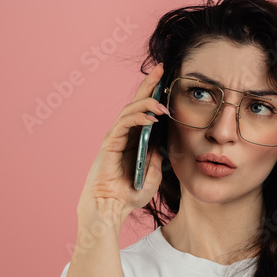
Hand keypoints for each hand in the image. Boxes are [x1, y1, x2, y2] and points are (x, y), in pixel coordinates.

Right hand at [77, 63, 169, 217]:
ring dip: (148, 104)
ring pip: (130, 110)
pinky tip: (151, 118)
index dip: (155, 94)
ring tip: (163, 104)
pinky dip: (138, 118)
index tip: (167, 79)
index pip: (145, 110)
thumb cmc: (130, 193)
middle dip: (149, 85)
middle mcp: (124, 134)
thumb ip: (159, 156)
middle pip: (137, 103)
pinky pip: (124, 125)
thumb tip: (165, 142)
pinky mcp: (110, 143)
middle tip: (161, 69)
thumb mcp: (154, 173)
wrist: (111, 207)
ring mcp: (116, 137)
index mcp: (134, 138)